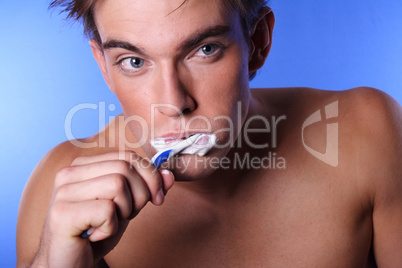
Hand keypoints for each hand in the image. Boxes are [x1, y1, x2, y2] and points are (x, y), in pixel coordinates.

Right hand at [32, 151, 173, 266]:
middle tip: (128, 216)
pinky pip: (107, 210)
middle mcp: (69, 173)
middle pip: (125, 168)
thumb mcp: (128, 205)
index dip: (151, 176)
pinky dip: (111, 227)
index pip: (128, 156)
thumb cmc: (96, 231)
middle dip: (140, 195)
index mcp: (84, 165)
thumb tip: (169, 174)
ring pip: (117, 185)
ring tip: (109, 224)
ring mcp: (63, 192)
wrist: (69, 263)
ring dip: (124, 211)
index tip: (157, 198)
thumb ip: (147, 187)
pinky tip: (96, 235)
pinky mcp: (62, 213)